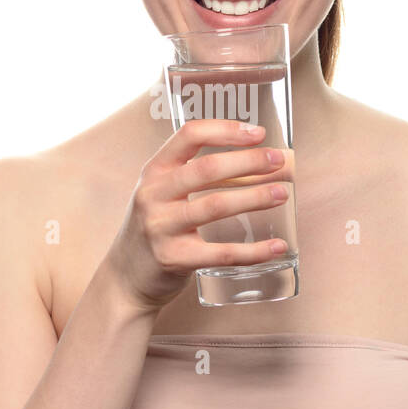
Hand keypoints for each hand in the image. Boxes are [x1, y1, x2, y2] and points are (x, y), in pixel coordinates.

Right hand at [103, 119, 289, 314]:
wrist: (125, 278)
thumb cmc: (156, 228)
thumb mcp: (164, 194)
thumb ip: (199, 177)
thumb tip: (259, 163)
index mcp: (155, 171)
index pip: (189, 135)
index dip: (226, 130)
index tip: (258, 132)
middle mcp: (153, 194)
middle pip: (207, 169)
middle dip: (249, 161)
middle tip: (279, 161)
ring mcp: (161, 227)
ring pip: (216, 206)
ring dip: (255, 197)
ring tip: (282, 193)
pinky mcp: (174, 259)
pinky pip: (221, 252)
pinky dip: (254, 251)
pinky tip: (277, 246)